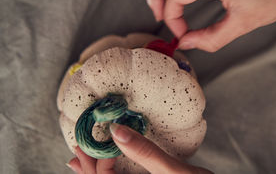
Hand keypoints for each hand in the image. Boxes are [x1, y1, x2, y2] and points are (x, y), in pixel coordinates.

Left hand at [67, 123, 211, 173]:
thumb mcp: (175, 172)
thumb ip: (146, 153)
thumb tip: (116, 130)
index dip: (97, 163)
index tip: (102, 140)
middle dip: (88, 168)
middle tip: (77, 148)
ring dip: (95, 172)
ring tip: (79, 160)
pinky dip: (111, 173)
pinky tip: (109, 164)